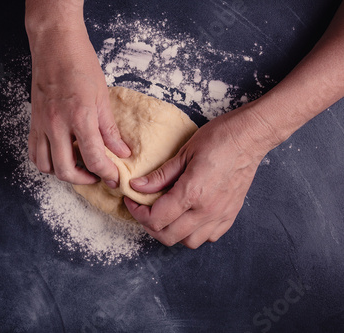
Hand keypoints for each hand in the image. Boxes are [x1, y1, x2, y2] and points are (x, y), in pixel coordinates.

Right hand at [27, 24, 129, 186]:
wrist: (55, 44)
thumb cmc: (80, 64)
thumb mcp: (102, 96)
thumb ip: (110, 129)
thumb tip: (121, 151)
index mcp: (79, 116)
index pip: (93, 158)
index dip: (106, 172)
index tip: (114, 176)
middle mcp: (56, 124)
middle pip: (65, 170)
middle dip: (84, 179)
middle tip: (97, 175)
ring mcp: (41, 124)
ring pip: (45, 165)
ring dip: (63, 173)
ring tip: (79, 166)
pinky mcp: (33, 121)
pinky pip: (34, 152)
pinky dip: (46, 161)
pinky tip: (60, 156)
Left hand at [124, 103, 274, 247]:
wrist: (251, 136)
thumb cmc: (219, 138)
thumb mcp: (184, 152)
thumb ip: (160, 175)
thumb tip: (137, 186)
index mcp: (192, 193)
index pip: (156, 219)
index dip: (138, 213)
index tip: (132, 201)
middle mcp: (206, 210)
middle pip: (168, 236)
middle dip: (150, 226)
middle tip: (144, 209)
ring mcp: (220, 215)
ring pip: (189, 242)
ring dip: (173, 232)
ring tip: (167, 214)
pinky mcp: (231, 215)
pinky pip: (209, 237)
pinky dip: (195, 232)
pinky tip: (189, 216)